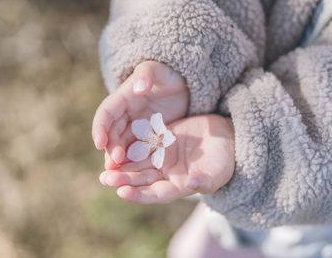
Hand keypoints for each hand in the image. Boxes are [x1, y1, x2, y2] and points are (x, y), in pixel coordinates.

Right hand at [92, 61, 188, 167]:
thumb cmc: (169, 74)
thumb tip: (138, 87)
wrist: (182, 84)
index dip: (100, 127)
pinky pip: (137, 148)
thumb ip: (147, 74)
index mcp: (123, 97)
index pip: (106, 113)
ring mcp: (135, 125)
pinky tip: (135, 172)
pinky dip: (134, 159)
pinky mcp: (147, 135)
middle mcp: (125, 113)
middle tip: (114, 164)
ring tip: (119, 173)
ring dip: (118, 157)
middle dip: (110, 148)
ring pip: (122, 143)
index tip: (99, 143)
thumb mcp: (160, 70)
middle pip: (112, 132)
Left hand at [99, 115, 234, 203]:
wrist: (227, 137)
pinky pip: (144, 144)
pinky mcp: (162, 141)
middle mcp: (167, 174)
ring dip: (123, 164)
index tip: (122, 192)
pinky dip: (131, 145)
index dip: (139, 195)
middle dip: (124, 179)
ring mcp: (164, 157)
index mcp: (178, 186)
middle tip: (105, 178)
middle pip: (142, 179)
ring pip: (139, 162)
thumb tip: (191, 184)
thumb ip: (204, 180)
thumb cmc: (225, 159)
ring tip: (106, 164)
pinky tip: (116, 143)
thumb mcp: (218, 171)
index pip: (155, 194)